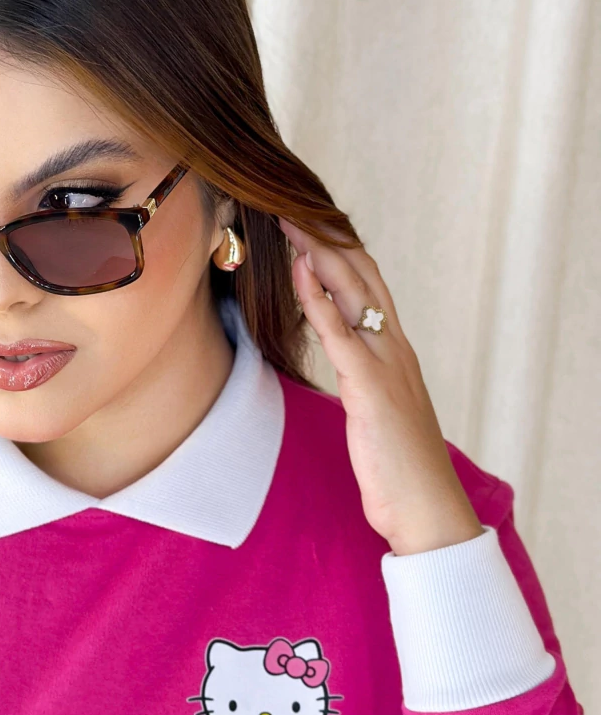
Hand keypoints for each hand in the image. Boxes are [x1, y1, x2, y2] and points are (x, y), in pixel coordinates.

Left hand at [278, 216, 483, 556]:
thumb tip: (344, 366)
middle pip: (362, 274)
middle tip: (291, 206)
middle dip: (326, 237)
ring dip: (318, 253)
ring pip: (353, 291)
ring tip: (288, 222)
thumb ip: (363, 381)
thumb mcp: (376, 412)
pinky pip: (340, 332)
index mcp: (396, 352)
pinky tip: (298, 272)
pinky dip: (317, 298)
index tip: (310, 224)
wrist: (426, 508)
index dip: (340, 252)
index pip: (369, 286)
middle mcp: (395, 347)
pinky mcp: (371, 387)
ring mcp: (386, 364)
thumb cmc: (398, 468)